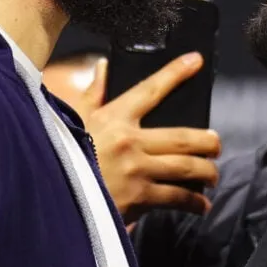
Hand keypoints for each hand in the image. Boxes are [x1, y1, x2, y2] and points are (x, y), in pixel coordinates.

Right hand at [70, 53, 221, 223]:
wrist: (50, 198)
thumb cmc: (60, 156)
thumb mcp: (72, 121)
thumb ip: (92, 95)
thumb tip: (103, 67)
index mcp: (114, 117)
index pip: (151, 89)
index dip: (176, 73)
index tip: (197, 61)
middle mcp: (130, 141)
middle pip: (183, 137)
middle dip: (207, 142)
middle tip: (216, 144)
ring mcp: (137, 170)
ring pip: (186, 167)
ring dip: (207, 171)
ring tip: (213, 174)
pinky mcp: (139, 198)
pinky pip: (176, 197)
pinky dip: (193, 202)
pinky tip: (201, 205)